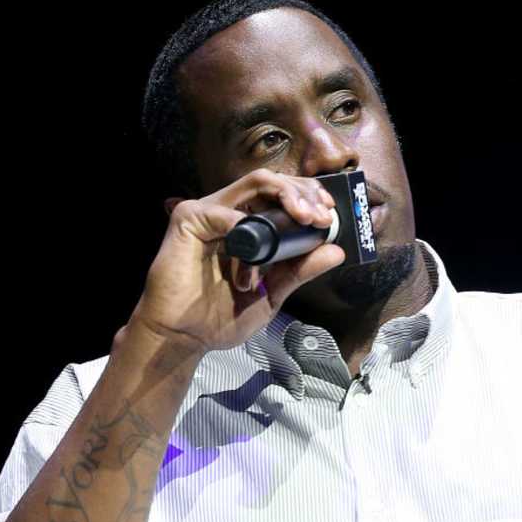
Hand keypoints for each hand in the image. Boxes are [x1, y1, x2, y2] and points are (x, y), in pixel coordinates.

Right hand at [131, 168, 344, 353]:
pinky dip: (246, 226)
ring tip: (304, 218)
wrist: (185, 339)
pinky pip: (225, 211)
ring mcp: (209, 212)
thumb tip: (336, 251)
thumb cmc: (221, 317)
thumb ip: (301, 270)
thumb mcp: (273, 292)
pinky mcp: (189, 219)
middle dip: (303, 193)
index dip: (308, 197)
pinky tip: (256, 252)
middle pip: (272, 182)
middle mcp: (230, 212)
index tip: (328, 215)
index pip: (282, 195)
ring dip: (286, 195)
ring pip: (255, 182)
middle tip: (320, 216)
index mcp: (249, 225)